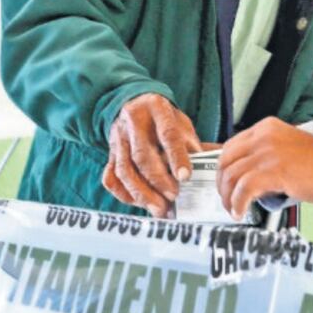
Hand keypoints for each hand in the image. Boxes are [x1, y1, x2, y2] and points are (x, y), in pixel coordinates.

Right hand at [102, 93, 200, 217]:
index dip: (177, 157)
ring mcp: (118, 138)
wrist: (135, 104)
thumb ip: (190, 144)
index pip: (167, 134)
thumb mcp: (181, 122)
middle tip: (173, 197)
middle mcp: (133, 122)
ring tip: (159, 208)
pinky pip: (111, 177)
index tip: (186, 177)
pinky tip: (140, 203)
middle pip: (142, 156)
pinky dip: (124, 194)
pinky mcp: (110, 153)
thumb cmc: (164, 119)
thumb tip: (203, 172)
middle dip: (158, 180)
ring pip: (124, 169)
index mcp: (156, 108)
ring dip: (142, 193)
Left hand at [217, 117, 312, 219]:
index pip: (231, 147)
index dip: (224, 169)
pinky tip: (241, 212)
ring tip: (233, 210)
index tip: (226, 184)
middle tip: (226, 200)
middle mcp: (263, 137)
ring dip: (228, 197)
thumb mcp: (287, 148)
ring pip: (232, 176)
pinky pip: (244, 189)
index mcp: (265, 128)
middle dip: (222, 185)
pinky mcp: (274, 171)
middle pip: (226, 161)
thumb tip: (248, 179)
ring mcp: (267, 153)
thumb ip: (266, 157)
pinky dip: (238, 203)